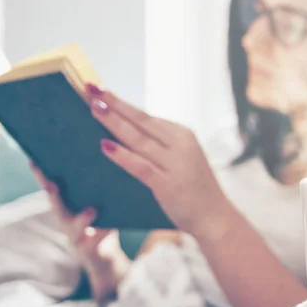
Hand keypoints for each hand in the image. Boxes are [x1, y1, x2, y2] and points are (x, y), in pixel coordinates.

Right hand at [30, 164, 130, 301]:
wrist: (107, 261)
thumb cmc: (102, 225)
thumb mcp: (97, 204)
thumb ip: (94, 188)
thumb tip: (105, 156)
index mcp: (66, 208)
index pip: (50, 189)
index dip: (41, 176)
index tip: (34, 160)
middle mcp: (66, 222)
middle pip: (57, 207)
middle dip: (53, 194)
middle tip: (52, 182)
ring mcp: (76, 238)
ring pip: (75, 228)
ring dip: (83, 218)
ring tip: (92, 210)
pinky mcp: (89, 251)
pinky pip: (96, 241)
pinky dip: (105, 232)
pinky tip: (113, 225)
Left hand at [85, 83, 233, 239]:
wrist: (214, 216)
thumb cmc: (196, 188)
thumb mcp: (183, 158)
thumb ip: (161, 145)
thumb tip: (128, 132)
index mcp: (183, 135)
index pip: (147, 116)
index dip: (122, 104)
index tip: (101, 91)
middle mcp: (179, 144)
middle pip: (140, 121)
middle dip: (114, 104)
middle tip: (91, 89)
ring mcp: (173, 164)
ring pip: (137, 138)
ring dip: (114, 122)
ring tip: (93, 108)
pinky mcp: (167, 184)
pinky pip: (140, 166)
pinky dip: (122, 155)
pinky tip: (105, 145)